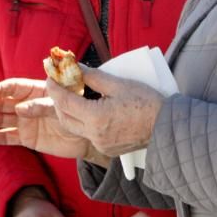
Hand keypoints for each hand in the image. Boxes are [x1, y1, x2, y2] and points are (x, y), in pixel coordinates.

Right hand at [0, 78, 105, 161]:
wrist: (88, 137)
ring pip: (2, 119)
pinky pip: (8, 137)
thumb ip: (41, 107)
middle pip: (3, 103)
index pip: (12, 87)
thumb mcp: (62, 107)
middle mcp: (27, 105)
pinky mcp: (27, 138)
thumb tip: (20, 109)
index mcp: (35, 91)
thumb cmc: (78, 114)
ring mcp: (26, 122)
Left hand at [46, 66, 164, 156]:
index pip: (65, 101)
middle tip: (58, 86)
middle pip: (65, 117)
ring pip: (74, 128)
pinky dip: (83, 122)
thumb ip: (93, 76)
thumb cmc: (146, 103)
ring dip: (69, 112)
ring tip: (72, 97)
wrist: (165, 127)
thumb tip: (75, 67)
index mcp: (96, 117)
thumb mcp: (118, 84)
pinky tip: (88, 111)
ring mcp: (100, 144)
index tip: (50, 77)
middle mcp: (95, 134)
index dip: (55, 88)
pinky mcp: (106, 149)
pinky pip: (87, 135)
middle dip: (58, 101)